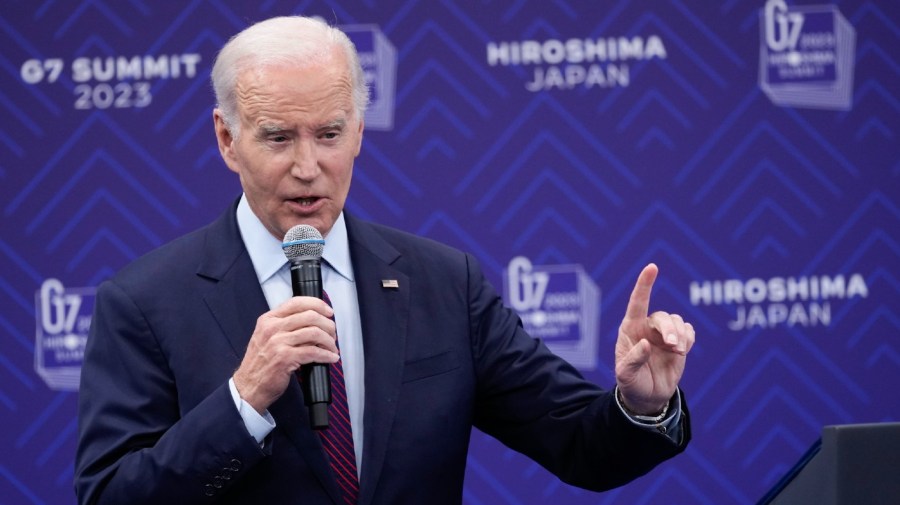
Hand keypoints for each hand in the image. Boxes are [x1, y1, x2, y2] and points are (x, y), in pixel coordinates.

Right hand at [232, 296, 339, 412]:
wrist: (248, 386)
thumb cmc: (260, 363)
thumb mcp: (266, 337)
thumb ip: (284, 325)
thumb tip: (313, 320)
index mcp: (268, 319)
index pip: (296, 302)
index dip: (317, 304)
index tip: (328, 311)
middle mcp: (272, 328)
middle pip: (310, 316)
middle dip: (327, 324)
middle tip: (332, 334)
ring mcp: (278, 343)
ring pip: (314, 332)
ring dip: (329, 341)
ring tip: (332, 348)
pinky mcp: (285, 358)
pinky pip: (313, 352)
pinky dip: (326, 355)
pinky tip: (331, 358)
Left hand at [615, 263, 694, 414]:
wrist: (647, 397)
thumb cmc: (631, 384)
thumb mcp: (625, 375)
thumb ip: (633, 360)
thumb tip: (645, 343)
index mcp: (630, 330)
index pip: (637, 303)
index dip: (644, 284)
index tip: (652, 267)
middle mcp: (647, 328)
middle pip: (663, 316)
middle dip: (670, 329)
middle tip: (674, 346)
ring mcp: (663, 335)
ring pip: (677, 321)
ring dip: (681, 334)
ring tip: (679, 351)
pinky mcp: (678, 342)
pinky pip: (688, 330)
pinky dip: (689, 337)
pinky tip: (682, 350)